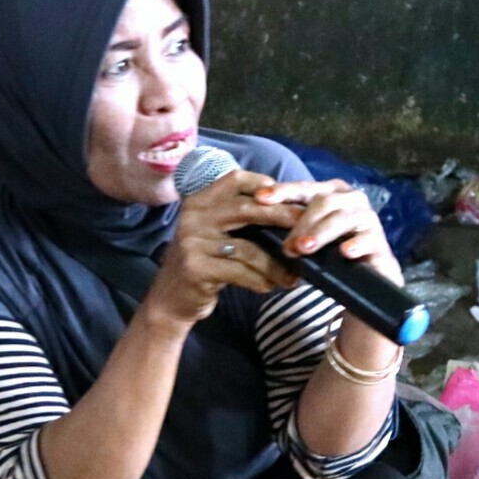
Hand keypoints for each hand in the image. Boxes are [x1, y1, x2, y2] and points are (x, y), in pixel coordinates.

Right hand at [141, 168, 301, 330]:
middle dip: (282, 218)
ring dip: (275, 264)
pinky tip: (271, 287)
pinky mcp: (197, 268)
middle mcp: (194, 216)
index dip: (263, 184)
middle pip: (248, 209)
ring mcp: (193, 241)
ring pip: (248, 248)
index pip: (235, 180)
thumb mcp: (215, 232)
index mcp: (200, 201)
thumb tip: (291, 212)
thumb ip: (241, 218)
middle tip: (307, 231)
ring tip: (293, 274)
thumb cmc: (204, 262)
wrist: (171, 298)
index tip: (289, 196)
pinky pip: (240, 272)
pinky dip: (260, 280)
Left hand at [255, 178, 403, 286]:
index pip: (304, 188)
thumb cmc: (331, 253)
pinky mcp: (379, 240)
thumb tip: (258, 220)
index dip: (282, 191)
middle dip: (301, 223)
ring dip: (321, 233)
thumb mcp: (309, 237)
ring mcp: (367, 218)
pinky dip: (354, 245)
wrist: (364, 279)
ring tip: (304, 248)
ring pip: (342, 219)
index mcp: (332, 192)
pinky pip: (367, 239)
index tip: (260, 198)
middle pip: (323, 203)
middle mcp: (351, 199)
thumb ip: (290, 226)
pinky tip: (344, 253)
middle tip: (286, 244)